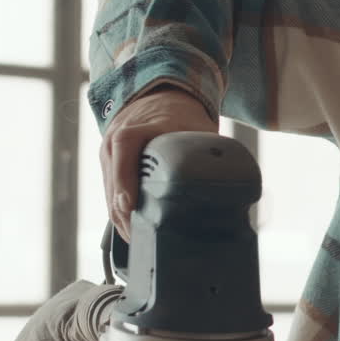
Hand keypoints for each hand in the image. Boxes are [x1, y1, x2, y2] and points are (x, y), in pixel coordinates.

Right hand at [100, 85, 214, 240]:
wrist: (159, 99)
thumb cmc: (181, 117)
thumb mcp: (195, 130)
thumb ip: (207, 153)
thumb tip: (231, 183)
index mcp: (138, 127)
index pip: (125, 146)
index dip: (126, 177)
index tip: (130, 204)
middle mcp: (116, 139)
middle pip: (113, 179)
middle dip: (125, 213)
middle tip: (141, 238)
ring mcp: (108, 153)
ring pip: (109, 191)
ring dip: (121, 218)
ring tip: (138, 241)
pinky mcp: (107, 165)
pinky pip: (109, 192)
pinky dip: (119, 212)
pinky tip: (131, 230)